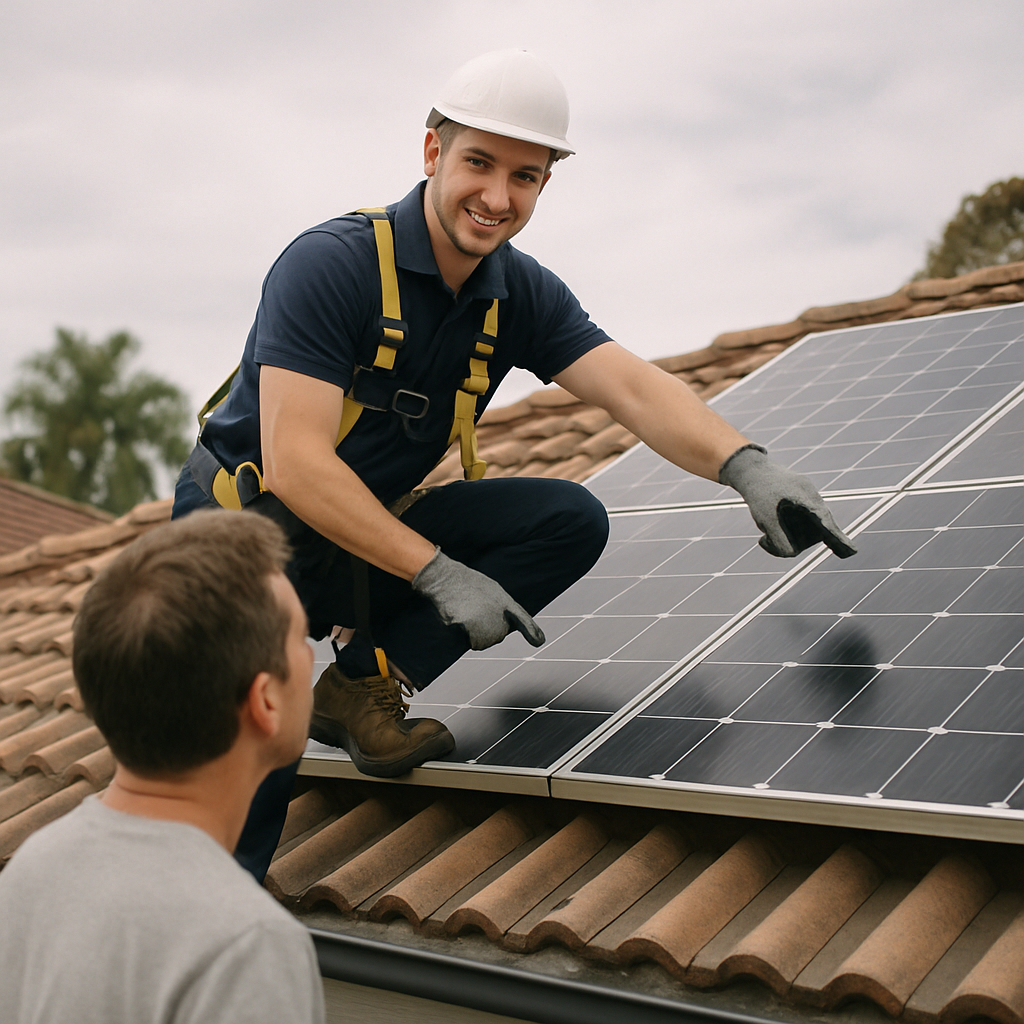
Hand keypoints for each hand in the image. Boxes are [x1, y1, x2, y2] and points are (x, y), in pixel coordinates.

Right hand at [412, 548, 545, 649]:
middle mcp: (499, 614)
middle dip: (484, 630)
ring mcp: (485, 621)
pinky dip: (460, 634)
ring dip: (472, 634)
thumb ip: (502, 611)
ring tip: (466, 612)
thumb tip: (503, 631)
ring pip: (481, 643)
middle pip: (496, 638)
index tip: (539, 641)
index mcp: (506, 603)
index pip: (523, 620)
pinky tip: (458, 617)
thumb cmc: (467, 586)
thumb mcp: (491, 593)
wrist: (446, 579)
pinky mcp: (470, 627)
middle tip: (474, 610)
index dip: (532, 631)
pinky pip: (467, 642)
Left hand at [719, 445, 856, 558]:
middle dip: (791, 539)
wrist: (750, 468)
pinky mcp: (801, 498)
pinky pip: (799, 519)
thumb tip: (792, 554)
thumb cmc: (758, 492)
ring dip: (785, 531)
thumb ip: (780, 541)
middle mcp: (813, 498)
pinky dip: (784, 525)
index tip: (852, 552)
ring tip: (765, 523)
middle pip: (813, 531)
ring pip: (804, 527)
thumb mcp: (765, 519)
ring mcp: (809, 497)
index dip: (838, 541)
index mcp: (809, 500)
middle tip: (764, 540)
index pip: (827, 526)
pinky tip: (770, 519)